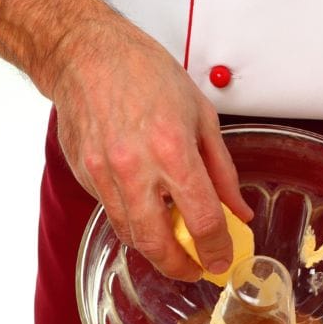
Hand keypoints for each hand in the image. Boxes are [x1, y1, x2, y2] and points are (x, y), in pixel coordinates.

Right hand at [0, 0, 250, 280]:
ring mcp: (104, 173)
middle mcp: (135, 167)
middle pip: (157, 243)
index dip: (216, 249)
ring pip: (130, 234)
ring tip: (172, 243)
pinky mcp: (84, 175)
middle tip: (195, 269)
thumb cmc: (145, 73)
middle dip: (179, 268)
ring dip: (154, 248)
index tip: (221, 261)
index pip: (202, 219)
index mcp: (173, 149)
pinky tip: (144, 203)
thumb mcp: (201, 115)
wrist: (87, 55)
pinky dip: (131, 217)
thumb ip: (222, 171)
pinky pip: (111, 210)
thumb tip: (238, 209)